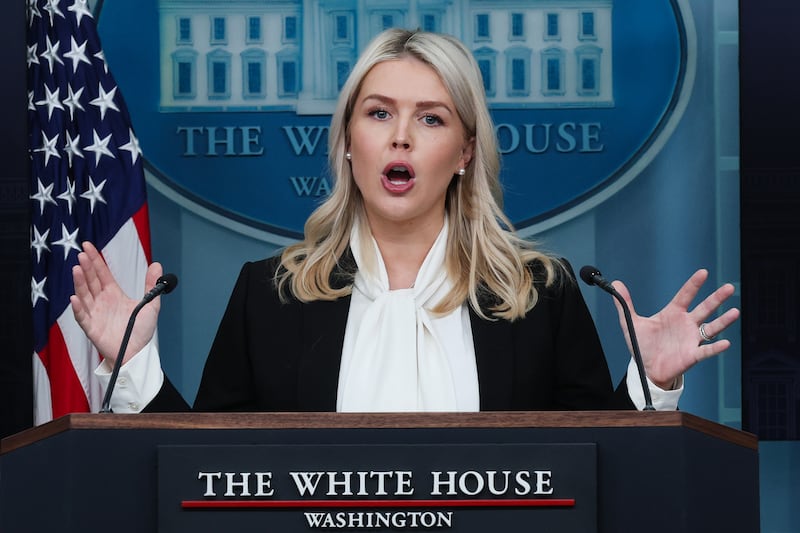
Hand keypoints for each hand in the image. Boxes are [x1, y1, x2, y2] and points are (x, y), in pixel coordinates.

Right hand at [70, 241, 162, 365]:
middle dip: (87, 267)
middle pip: (91, 281)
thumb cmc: (140, 331)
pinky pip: (82, 317)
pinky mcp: (91, 328)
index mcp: (113, 294)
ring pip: (85, 295)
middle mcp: (102, 301)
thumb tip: (158, 265)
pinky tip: (75, 298)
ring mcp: (95, 313)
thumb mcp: (150, 305)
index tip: (88, 246)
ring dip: (80, 283)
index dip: (95, 260)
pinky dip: (78, 308)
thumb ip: (152, 285)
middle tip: (82, 254)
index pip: (102, 273)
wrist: (136, 353)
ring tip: (77, 269)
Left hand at [611, 269, 739, 389]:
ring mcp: (691, 339)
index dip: (693, 284)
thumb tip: (616, 284)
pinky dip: (715, 347)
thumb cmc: (643, 344)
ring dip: (723, 321)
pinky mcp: (692, 355)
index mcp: (672, 313)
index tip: (703, 272)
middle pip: (705, 308)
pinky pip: (706, 351)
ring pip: (711, 327)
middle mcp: (686, 324)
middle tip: (728, 287)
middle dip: (716, 298)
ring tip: (735, 312)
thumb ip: (624, 304)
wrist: (646, 368)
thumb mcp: (631, 323)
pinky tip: (725, 343)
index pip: (685, 295)